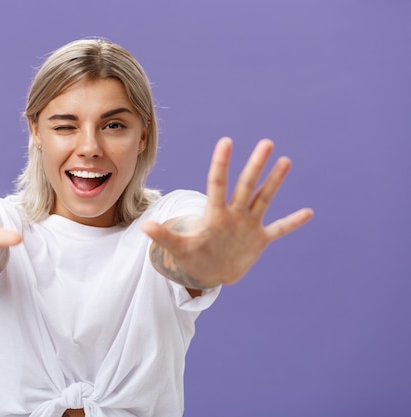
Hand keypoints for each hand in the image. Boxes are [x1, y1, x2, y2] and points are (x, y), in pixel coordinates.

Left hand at [142, 137, 312, 288]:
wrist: (208, 272)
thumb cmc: (193, 257)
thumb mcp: (179, 249)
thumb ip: (165, 237)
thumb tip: (145, 226)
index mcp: (215, 214)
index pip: (217, 184)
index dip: (221, 164)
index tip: (226, 141)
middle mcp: (234, 214)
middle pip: (246, 185)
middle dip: (256, 165)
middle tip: (266, 143)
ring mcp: (248, 225)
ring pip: (264, 199)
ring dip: (275, 182)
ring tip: (285, 161)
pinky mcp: (259, 239)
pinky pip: (279, 229)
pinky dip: (292, 223)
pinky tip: (308, 212)